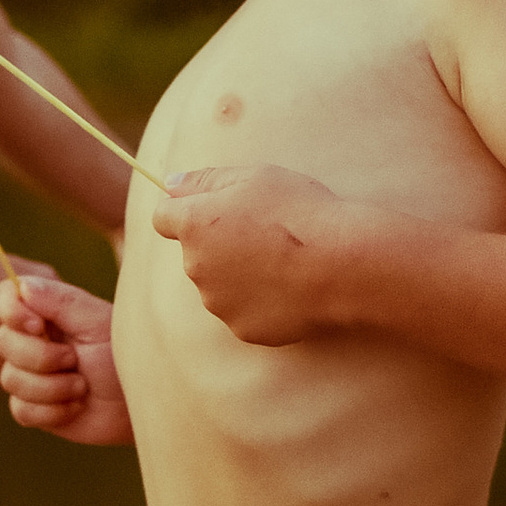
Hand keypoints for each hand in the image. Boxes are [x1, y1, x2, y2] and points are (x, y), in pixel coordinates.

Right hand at [0, 273, 131, 443]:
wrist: (140, 402)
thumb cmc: (127, 357)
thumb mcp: (99, 323)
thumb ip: (61, 301)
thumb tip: (22, 287)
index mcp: (47, 312)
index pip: (6, 296)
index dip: (11, 311)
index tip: (38, 326)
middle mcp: (33, 340)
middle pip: (2, 341)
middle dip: (40, 357)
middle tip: (75, 360)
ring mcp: (30, 374)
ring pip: (10, 379)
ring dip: (52, 387)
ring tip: (82, 386)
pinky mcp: (33, 407)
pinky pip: (21, 410)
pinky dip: (52, 411)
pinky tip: (76, 406)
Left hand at [148, 164, 355, 344]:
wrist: (342, 264)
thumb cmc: (299, 212)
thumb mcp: (254, 176)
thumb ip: (204, 180)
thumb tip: (170, 185)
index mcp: (193, 225)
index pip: (163, 217)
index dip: (186, 210)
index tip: (214, 210)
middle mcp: (195, 267)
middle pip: (194, 253)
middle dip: (218, 244)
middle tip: (263, 234)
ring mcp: (218, 303)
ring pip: (219, 285)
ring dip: (238, 274)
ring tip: (281, 263)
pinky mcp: (243, 328)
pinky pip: (244, 311)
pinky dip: (260, 301)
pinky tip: (290, 288)